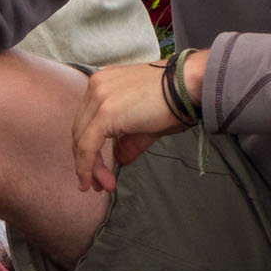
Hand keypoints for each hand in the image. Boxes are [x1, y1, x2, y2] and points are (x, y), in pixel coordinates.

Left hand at [70, 59, 188, 191]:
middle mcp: (96, 86)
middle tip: (99, 185)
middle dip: (88, 161)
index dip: (89, 148)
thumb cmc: (176, 100)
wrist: (189, 84)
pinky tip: (92, 182)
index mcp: (104, 83)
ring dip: (89, 167)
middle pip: (81, 130)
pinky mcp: (105, 112)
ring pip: (82, 140)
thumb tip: (119, 160)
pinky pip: (87, 145)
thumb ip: (128, 141)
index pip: (87, 120)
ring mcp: (98, 97)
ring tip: (103, 187)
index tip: (98, 171)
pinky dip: (87, 166)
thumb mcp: (147, 124)